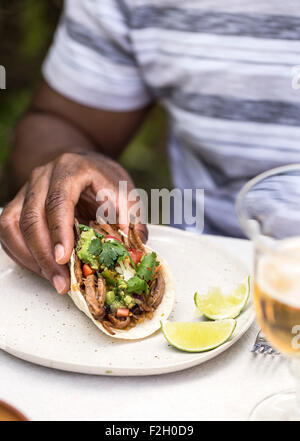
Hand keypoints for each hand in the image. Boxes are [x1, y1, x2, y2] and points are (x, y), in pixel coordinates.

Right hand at [0, 152, 147, 293]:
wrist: (82, 164)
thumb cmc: (103, 179)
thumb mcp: (125, 191)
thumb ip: (131, 219)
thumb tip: (133, 253)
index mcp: (71, 169)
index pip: (58, 200)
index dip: (59, 231)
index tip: (64, 258)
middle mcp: (43, 176)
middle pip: (32, 216)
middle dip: (44, 254)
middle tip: (61, 281)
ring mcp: (27, 189)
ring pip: (13, 224)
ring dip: (30, 257)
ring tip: (53, 280)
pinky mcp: (18, 204)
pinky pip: (7, 230)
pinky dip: (20, 253)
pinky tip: (39, 268)